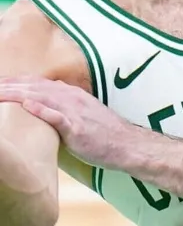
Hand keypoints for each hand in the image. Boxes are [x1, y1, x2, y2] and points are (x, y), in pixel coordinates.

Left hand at [0, 75, 132, 166]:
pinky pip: (58, 117)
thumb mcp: (84, 114)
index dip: (16, 81)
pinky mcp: (77, 128)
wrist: (127, 144)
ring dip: (17, 94)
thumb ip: (64, 109)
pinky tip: (27, 105)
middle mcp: (72, 98)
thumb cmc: (104, 134)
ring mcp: (75, 112)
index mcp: (72, 95)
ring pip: (42, 98)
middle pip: (35, 87)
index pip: (38, 83)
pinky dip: (42, 110)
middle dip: (9, 85)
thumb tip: (44, 108)